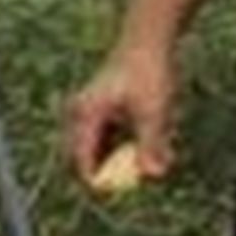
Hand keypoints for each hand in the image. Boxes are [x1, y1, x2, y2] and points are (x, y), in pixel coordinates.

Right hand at [57, 44, 175, 190]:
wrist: (148, 41)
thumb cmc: (147, 73)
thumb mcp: (153, 112)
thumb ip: (151, 146)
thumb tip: (152, 175)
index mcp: (85, 116)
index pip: (81, 162)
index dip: (99, 183)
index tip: (122, 194)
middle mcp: (81, 115)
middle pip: (87, 158)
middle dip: (113, 173)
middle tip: (139, 178)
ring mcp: (91, 112)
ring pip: (102, 150)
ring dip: (123, 159)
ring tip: (153, 153)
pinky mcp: (103, 110)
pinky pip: (110, 139)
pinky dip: (128, 146)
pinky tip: (151, 139)